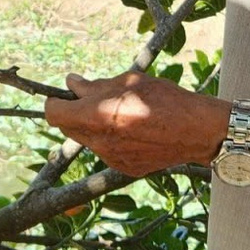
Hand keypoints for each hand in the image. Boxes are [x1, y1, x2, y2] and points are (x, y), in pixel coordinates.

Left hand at [44, 71, 231, 176]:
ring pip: (89, 140)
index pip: (54, 114)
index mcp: (95, 116)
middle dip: (73, 113)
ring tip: (120, 113)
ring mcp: (111, 158)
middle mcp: (98, 141)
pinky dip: (112, 139)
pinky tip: (134, 130)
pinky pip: (107, 151)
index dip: (54, 102)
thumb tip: (72, 83)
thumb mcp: (127, 81)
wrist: (196, 130)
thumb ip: (95, 85)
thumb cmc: (164, 99)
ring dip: (93, 126)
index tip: (62, 94)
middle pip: (68, 128)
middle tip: (91, 99)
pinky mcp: (125, 168)